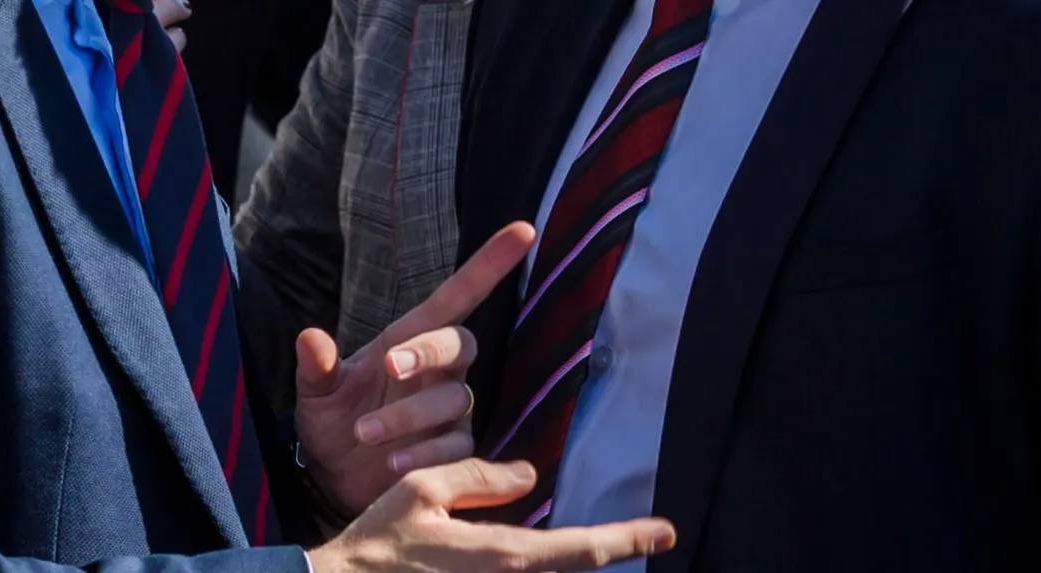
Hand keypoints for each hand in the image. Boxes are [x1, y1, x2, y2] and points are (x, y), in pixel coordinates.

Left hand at [295, 223, 536, 514]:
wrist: (332, 477)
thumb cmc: (333, 421)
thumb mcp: (318, 392)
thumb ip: (317, 366)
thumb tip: (310, 337)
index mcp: (410, 339)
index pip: (459, 295)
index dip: (491, 263)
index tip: (523, 229)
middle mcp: (439, 371)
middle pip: (462, 344)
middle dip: (430, 350)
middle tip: (389, 365)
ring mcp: (451, 411)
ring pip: (454, 400)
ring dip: (410, 415)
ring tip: (366, 432)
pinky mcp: (454, 451)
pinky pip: (454, 447)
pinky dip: (424, 452)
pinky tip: (393, 461)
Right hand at [308, 459, 674, 572]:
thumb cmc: (374, 545)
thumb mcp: (420, 491)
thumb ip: (479, 480)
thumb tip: (526, 476)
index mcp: (500, 557)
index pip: (581, 549)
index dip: (628, 538)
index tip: (666, 530)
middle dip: (609, 553)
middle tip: (648, 536)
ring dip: (575, 564)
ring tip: (604, 543)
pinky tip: (547, 559)